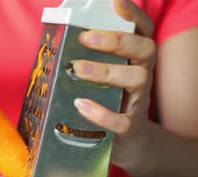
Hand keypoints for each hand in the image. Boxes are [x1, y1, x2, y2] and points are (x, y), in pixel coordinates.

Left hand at [70, 0, 155, 172]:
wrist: (129, 143)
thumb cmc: (110, 101)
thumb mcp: (105, 76)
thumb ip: (89, 57)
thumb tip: (53, 39)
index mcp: (136, 59)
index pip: (143, 31)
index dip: (133, 14)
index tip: (115, 2)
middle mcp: (143, 74)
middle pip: (144, 50)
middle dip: (116, 40)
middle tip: (85, 38)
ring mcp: (139, 101)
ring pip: (137, 79)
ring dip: (106, 71)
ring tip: (77, 69)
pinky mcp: (131, 127)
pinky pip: (123, 120)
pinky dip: (102, 112)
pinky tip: (82, 105)